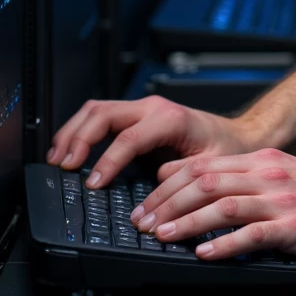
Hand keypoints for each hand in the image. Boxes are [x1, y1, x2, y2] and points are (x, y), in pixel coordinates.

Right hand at [47, 97, 259, 190]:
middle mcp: (153, 108)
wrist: (237, 136)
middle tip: (64, 167)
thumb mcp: (210, 167)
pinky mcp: (135, 116)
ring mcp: (142, 109)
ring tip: (58, 158)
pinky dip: (80, 130)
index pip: (128, 138)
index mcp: (170, 119)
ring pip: (96, 110)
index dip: (107, 162)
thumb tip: (154, 187)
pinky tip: (69, 149)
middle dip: (78, 139)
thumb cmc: (226, 149)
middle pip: (102, 113)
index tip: (93, 184)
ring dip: (73, 131)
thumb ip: (183, 176)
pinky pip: (100, 116)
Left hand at [131, 149, 295, 266]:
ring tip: (162, 235)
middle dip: (168, 202)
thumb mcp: (291, 177)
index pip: (205, 165)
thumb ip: (253, 181)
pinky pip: (251, 234)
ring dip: (186, 222)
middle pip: (206, 181)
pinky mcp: (295, 226)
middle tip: (144, 221)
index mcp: (266, 161)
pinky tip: (204, 253)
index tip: (149, 200)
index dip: (170, 182)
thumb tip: (213, 191)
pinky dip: (224, 244)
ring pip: (221, 205)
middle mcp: (270, 175)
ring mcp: (282, 200)